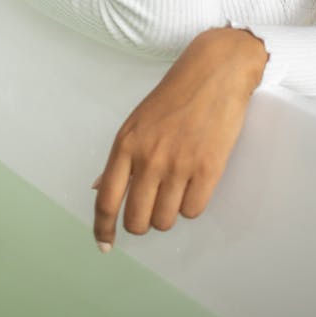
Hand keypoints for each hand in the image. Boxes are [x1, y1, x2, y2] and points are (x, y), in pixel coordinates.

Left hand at [91, 27, 267, 250]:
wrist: (215, 72)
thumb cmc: (176, 94)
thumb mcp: (138, 121)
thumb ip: (121, 158)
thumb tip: (100, 188)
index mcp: (126, 144)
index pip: (106, 200)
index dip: (103, 228)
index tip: (105, 244)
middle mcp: (148, 157)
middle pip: (137, 219)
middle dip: (143, 221)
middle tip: (153, 206)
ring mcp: (178, 164)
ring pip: (165, 221)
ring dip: (169, 212)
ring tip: (177, 187)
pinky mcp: (208, 169)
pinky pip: (192, 211)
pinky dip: (192, 203)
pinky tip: (195, 182)